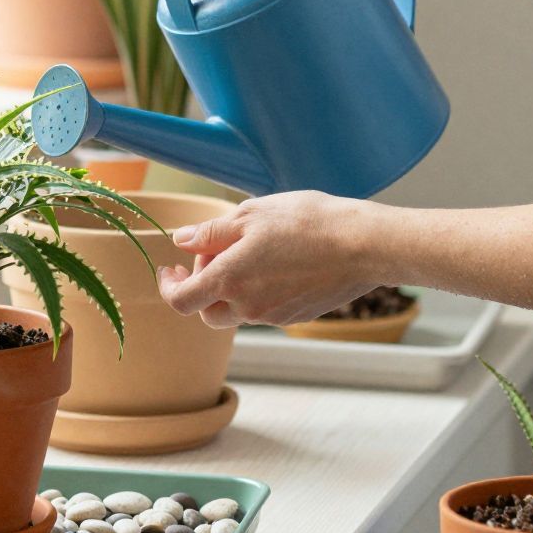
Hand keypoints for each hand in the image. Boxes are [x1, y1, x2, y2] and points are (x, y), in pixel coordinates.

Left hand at [156, 192, 385, 328]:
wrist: (363, 246)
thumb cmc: (308, 222)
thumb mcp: (250, 214)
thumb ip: (210, 232)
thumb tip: (181, 241)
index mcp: (229, 279)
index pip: (181, 301)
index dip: (169, 286)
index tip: (172, 269)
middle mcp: (248, 307)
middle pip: (207, 311)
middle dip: (202, 286)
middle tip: (216, 253)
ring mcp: (273, 317)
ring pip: (237, 312)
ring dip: (231, 289)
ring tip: (251, 252)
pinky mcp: (296, 317)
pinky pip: (264, 311)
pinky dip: (258, 292)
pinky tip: (278, 262)